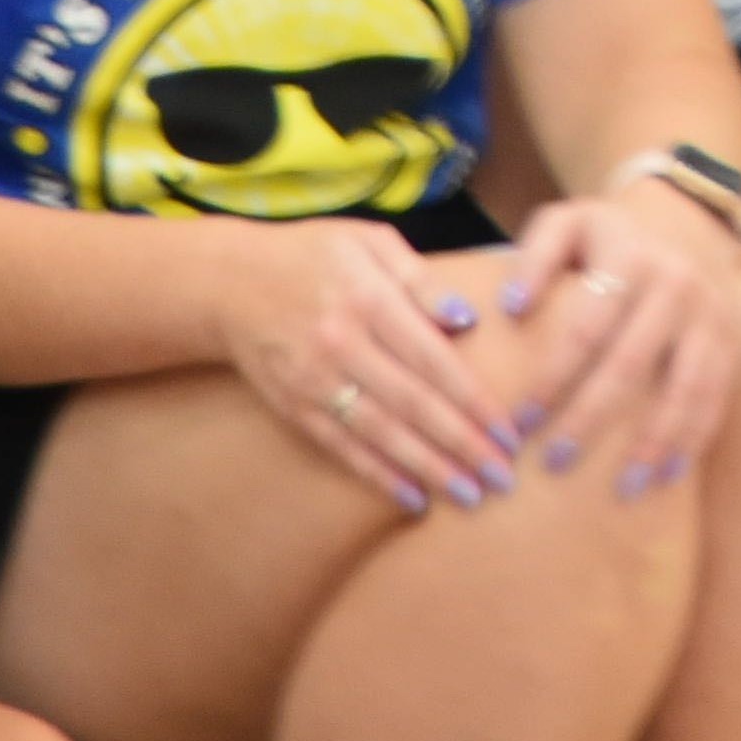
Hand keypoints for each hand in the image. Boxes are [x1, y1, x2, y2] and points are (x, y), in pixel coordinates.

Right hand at [221, 219, 526, 511]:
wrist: (230, 282)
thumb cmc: (313, 256)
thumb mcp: (370, 242)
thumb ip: (420, 278)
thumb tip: (466, 319)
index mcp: (369, 298)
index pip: (434, 359)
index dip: (475, 400)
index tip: (511, 432)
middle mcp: (343, 343)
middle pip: (413, 403)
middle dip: (463, 445)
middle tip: (503, 478)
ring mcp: (315, 380)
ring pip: (381, 433)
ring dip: (428, 468)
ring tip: (470, 495)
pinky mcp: (294, 407)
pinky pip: (342, 448)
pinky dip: (378, 475)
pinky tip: (412, 498)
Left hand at [477, 179, 740, 498]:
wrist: (692, 224)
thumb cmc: (612, 236)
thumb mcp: (568, 223)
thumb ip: (534, 256)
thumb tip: (512, 308)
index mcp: (630, 258)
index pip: (586, 328)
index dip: (553, 378)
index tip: (522, 423)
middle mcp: (675, 286)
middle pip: (630, 365)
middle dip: (591, 420)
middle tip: (555, 465)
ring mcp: (710, 316)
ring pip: (684, 388)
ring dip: (653, 443)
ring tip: (622, 489)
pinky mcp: (733, 341)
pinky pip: (716, 397)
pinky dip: (694, 439)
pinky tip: (667, 474)